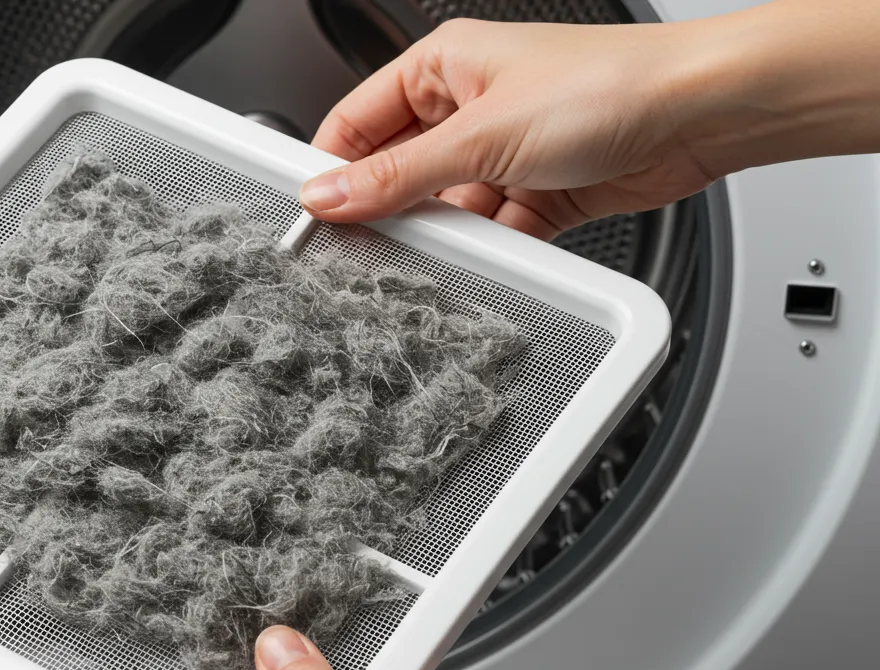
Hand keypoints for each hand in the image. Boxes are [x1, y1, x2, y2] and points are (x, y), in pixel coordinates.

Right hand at [299, 1, 879, 239]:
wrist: (707, 113)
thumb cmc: (611, 85)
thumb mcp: (482, 137)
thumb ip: (397, 177)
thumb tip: (329, 195)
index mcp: (444, 66)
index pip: (357, 120)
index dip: (332, 167)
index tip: (313, 216)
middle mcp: (472, 105)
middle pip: (400, 171)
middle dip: (390, 209)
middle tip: (367, 248)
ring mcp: (506, 151)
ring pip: (446, 207)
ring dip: (446, 232)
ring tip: (444, 249)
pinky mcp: (540, 192)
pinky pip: (492, 230)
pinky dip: (489, 247)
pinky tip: (491, 253)